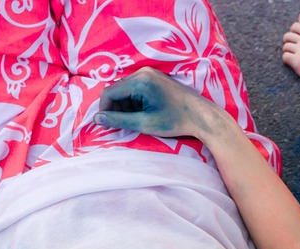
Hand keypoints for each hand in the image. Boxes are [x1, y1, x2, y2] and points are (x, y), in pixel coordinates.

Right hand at [94, 68, 226, 139]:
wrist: (202, 116)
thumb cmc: (176, 121)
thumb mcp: (145, 123)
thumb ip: (119, 120)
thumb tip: (97, 119)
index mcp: (140, 81)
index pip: (109, 93)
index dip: (104, 110)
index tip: (106, 124)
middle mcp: (143, 72)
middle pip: (116, 90)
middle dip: (115, 108)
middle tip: (124, 124)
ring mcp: (150, 73)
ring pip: (125, 90)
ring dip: (125, 106)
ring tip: (138, 120)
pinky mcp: (155, 78)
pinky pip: (135, 88)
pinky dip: (134, 102)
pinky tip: (144, 113)